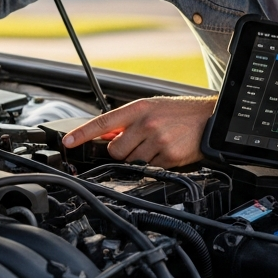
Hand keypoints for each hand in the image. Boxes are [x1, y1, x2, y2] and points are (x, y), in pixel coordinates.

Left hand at [63, 96, 214, 166]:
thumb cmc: (180, 113)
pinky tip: (166, 152)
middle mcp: (147, 124)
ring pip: (131, 162)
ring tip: (156, 146)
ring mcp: (158, 141)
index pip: (103, 122)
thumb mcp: (152, 109)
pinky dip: (155, 165)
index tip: (67, 142)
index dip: (82, 133)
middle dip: (121, 151)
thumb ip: (128, 122)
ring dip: (139, 159)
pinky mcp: (169, 157)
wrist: (210, 118)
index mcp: (139, 109)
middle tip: (137, 144)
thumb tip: (105, 135)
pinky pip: (150, 169)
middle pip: (115, 150)